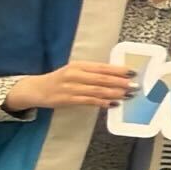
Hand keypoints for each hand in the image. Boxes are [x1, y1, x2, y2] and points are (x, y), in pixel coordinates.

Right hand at [2, 60, 136, 113]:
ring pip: (97, 90)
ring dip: (114, 93)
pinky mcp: (67, 99)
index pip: (102, 67)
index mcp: (79, 65)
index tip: (133, 72)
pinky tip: (113, 104)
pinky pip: (88, 101)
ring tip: (128, 95)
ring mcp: (70, 87)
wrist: (36, 89)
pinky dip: (102, 102)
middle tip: (135, 86)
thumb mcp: (75, 71)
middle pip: (102, 78)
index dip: (119, 70)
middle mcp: (75, 74)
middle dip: (120, 82)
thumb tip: (117, 77)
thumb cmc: (60, 80)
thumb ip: (93, 73)